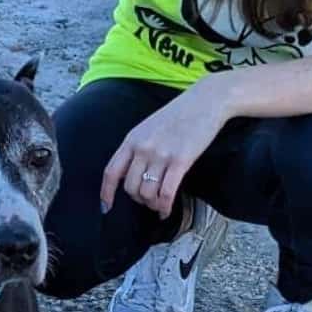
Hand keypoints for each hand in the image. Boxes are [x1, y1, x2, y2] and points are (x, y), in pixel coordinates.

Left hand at [100, 77, 228, 218]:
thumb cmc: (178, 114)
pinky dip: (165, 207)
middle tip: (148, 200)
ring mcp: (161, 154)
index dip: (106, 193)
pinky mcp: (180, 161)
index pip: (111, 172)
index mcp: (132, 139)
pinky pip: (166, 193)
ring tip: (159, 204)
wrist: (205, 101)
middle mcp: (143, 148)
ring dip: (152, 204)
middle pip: (130, 187)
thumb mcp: (148, 127)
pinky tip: (166, 210)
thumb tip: (131, 173)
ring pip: (147, 193)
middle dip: (138, 199)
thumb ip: (137, 147)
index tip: (106, 207)